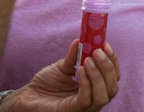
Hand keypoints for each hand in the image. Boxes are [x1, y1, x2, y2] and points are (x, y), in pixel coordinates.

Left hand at [1, 40, 119, 110]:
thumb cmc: (47, 83)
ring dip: (99, 75)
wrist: (30, 96)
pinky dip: (87, 83)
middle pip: (112, 87)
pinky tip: (81, 69)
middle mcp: (93, 99)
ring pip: (103, 96)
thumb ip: (74, 55)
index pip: (113, 77)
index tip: (106, 44)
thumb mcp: (64, 66)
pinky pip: (86, 99)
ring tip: (88, 59)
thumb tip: (82, 39)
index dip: (113, 61)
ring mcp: (84, 108)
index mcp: (94, 87)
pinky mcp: (73, 111)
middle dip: (108, 67)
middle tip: (97, 51)